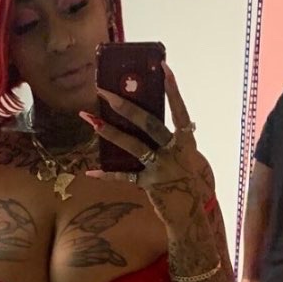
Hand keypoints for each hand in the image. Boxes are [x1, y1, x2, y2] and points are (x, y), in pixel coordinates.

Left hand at [81, 64, 201, 217]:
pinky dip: (108, 175)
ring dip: (111, 132)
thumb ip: (176, 139)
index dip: (173, 90)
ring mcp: (161, 168)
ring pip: (134, 146)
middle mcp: (174, 153)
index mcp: (186, 143)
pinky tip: (90, 173)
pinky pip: (125, 177)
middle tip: (105, 92)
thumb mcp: (189, 157)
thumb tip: (161, 122)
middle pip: (149, 124)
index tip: (163, 66)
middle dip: (126, 106)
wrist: (191, 215)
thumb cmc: (190, 182)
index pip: (180, 112)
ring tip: (92, 120)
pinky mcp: (149, 185)